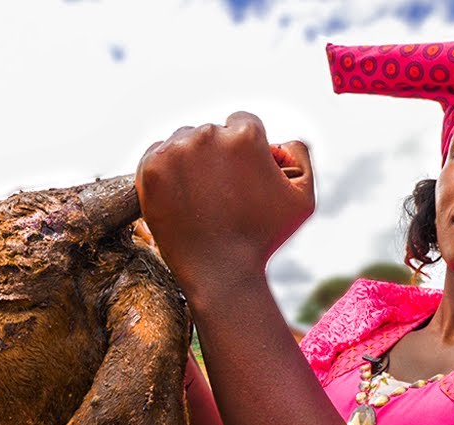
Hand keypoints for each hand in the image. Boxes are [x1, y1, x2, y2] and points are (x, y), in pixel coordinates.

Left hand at [135, 111, 314, 296]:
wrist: (220, 273)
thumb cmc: (265, 239)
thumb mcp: (304, 198)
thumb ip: (300, 156)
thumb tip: (281, 142)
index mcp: (245, 135)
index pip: (243, 122)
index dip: (246, 150)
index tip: (242, 175)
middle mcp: (208, 135)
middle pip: (212, 131)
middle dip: (218, 155)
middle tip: (222, 192)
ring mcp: (175, 151)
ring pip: (183, 140)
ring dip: (190, 159)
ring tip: (201, 196)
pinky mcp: (150, 169)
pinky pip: (157, 153)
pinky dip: (166, 169)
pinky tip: (180, 193)